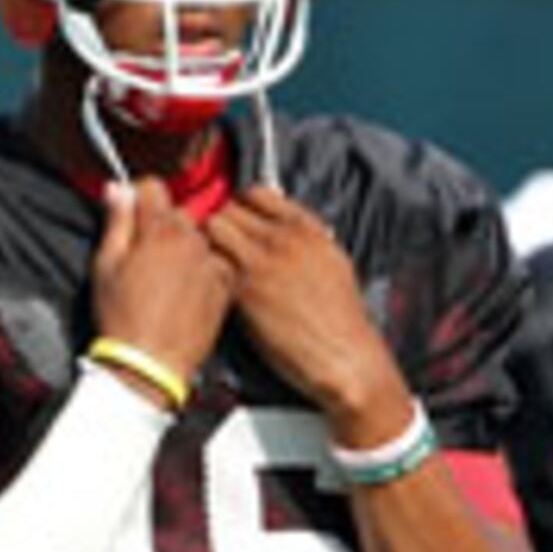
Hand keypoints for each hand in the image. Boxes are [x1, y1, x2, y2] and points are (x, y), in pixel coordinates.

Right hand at [88, 176, 234, 381]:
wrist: (151, 363)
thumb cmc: (122, 318)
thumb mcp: (105, 264)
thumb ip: (116, 221)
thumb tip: (117, 188)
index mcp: (158, 231)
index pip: (153, 187)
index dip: (139, 197)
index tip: (133, 213)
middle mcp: (191, 241)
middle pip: (179, 212)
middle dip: (163, 224)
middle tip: (147, 253)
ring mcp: (212, 263)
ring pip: (201, 237)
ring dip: (187, 246)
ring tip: (169, 275)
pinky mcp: (226, 286)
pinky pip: (219, 262)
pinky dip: (207, 267)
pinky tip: (189, 287)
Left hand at [207, 186, 405, 432]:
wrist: (345, 357)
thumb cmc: (341, 320)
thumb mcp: (334, 265)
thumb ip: (307, 241)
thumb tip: (285, 229)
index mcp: (308, 230)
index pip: (259, 193)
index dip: (242, 205)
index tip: (239, 221)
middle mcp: (285, 239)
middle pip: (231, 208)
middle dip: (222, 224)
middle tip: (221, 246)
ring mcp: (263, 262)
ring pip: (215, 227)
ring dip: (210, 242)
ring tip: (214, 263)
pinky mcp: (245, 290)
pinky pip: (211, 260)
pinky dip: (207, 267)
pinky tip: (213, 285)